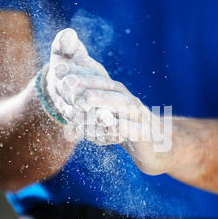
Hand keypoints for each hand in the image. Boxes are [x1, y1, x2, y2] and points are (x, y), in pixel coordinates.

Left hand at [45, 28, 172, 174]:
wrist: (161, 148)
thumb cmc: (129, 128)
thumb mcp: (109, 114)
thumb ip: (90, 102)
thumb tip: (67, 84)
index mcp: (117, 95)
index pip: (98, 80)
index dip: (79, 74)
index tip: (56, 70)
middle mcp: (129, 101)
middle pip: (109, 88)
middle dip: (87, 83)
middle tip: (65, 83)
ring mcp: (141, 117)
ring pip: (124, 105)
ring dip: (104, 100)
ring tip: (85, 99)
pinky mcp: (148, 136)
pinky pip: (139, 132)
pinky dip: (128, 128)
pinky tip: (116, 127)